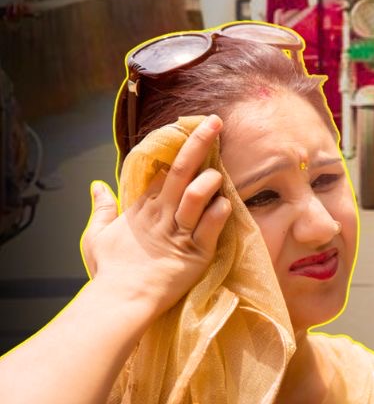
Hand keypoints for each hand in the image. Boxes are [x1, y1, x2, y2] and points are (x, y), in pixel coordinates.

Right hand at [81, 116, 232, 317]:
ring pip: (197, 196)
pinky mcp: (196, 253)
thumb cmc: (110, 273)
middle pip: (180, 172)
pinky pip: (212, 226)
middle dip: (199, 144)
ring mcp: (179, 233)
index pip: (162, 172)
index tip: (193, 131)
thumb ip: (100, 209)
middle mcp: (161, 216)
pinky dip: (220, 212)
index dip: (179, 151)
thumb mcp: (96, 237)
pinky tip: (225, 204)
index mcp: (141, 209)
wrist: (119, 303)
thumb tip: (96, 185)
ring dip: (210, 181)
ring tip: (217, 173)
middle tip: (215, 121)